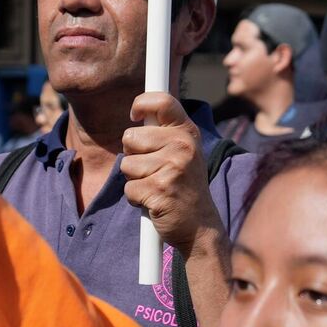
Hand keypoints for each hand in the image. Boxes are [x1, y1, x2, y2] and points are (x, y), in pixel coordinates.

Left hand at [120, 93, 222, 249]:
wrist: (200, 225)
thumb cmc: (184, 186)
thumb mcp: (184, 153)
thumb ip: (165, 133)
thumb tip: (140, 114)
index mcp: (188, 133)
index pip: (161, 101)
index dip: (141, 104)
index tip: (135, 115)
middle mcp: (183, 146)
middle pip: (130, 137)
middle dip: (133, 155)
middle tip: (154, 169)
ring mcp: (172, 167)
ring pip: (126, 165)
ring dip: (135, 179)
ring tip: (156, 187)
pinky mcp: (159, 189)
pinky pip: (128, 188)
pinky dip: (136, 199)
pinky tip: (155, 201)